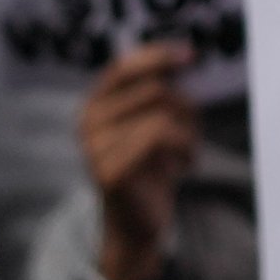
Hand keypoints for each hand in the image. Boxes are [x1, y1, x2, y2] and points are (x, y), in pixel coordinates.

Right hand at [79, 41, 197, 279]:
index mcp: (94, 105)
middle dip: (186, 106)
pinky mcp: (108, 170)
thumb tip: (186, 55)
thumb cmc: (150, 168)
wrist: (136, 224)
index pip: (123, 66)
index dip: (158, 55)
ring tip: (188, 150)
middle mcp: (86, 122)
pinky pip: (160, 135)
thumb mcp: (153, 121)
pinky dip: (185, 147)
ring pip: (162, 113)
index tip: (191, 55)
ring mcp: (93, 147)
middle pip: (154, 89)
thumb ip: (160, 91)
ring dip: (189, 131)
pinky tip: (185, 165)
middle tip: (193, 130)